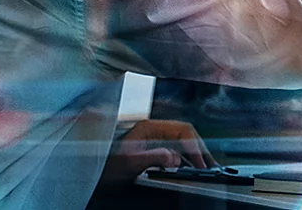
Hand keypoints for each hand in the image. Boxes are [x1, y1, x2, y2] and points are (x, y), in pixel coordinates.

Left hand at [99, 119, 213, 186]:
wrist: (91, 175)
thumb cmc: (105, 166)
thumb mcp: (129, 162)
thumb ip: (153, 157)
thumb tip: (176, 157)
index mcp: (148, 127)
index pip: (182, 129)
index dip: (195, 146)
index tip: (201, 162)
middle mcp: (153, 132)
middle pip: (186, 136)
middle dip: (200, 150)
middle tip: (210, 167)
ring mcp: (154, 142)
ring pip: (183, 145)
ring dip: (195, 156)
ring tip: (206, 169)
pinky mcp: (154, 152)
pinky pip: (177, 153)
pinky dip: (187, 162)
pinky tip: (192, 170)